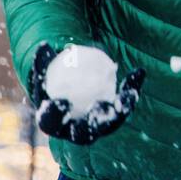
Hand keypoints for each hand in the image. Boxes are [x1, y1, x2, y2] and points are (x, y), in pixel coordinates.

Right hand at [28, 42, 145, 145]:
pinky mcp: (113, 118)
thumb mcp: (44, 68)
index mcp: (53, 124)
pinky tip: (138, 72)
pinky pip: (124, 106)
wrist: (68, 86)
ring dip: (120, 110)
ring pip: (111, 123)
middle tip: (99, 105)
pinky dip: (130, 90)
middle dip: (94, 123)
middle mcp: (75, 132)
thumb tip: (43, 45)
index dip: (54, 115)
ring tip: (128, 94)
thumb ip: (42, 60)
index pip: (50, 123)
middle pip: (86, 134)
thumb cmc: (51, 78)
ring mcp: (96, 128)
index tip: (61, 101)